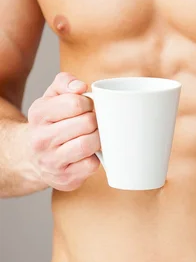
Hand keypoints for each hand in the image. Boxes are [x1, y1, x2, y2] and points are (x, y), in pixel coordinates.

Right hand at [27, 72, 100, 190]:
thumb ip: (65, 82)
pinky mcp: (65, 179)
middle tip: (93, 122)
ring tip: (93, 135)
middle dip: (95, 120)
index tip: (87, 107)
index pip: (75, 103)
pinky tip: (89, 153)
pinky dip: (96, 157)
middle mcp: (41, 139)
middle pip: (86, 123)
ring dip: (98, 138)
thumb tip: (81, 87)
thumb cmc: (50, 122)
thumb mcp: (51, 97)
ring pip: (88, 144)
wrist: (33, 157)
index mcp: (39, 114)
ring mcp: (52, 161)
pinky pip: (91, 165)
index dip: (89, 103)